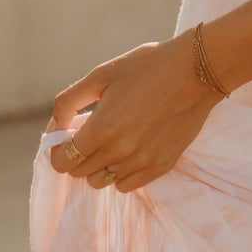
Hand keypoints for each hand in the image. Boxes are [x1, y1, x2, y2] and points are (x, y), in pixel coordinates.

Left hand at [45, 32, 218, 191]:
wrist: (197, 71)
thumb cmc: (147, 67)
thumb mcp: (101, 74)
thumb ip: (69, 101)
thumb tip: (55, 125)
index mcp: (102, 129)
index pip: (63, 161)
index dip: (57, 152)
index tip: (64, 140)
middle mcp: (120, 152)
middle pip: (80, 173)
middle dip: (77, 155)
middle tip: (88, 134)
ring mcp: (142, 163)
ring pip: (102, 181)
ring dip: (98, 165)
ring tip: (110, 141)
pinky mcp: (161, 167)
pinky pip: (126, 185)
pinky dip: (120, 172)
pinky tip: (128, 149)